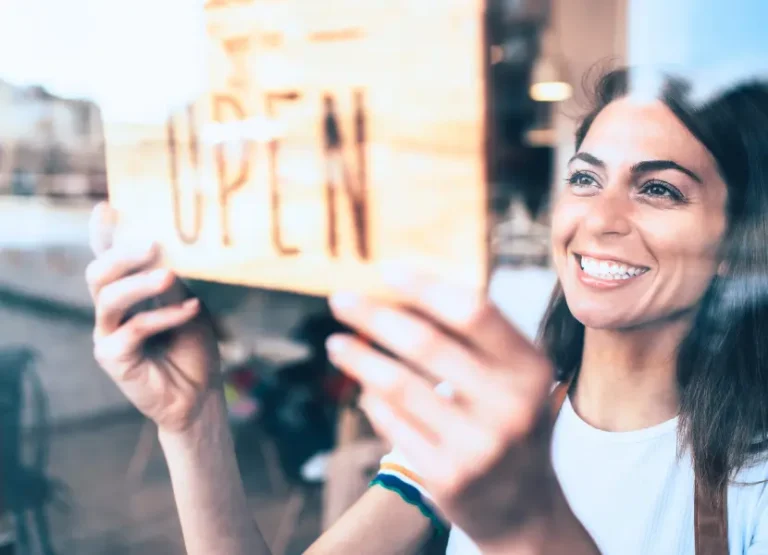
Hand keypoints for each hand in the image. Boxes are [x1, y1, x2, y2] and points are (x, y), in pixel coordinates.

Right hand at [86, 202, 220, 433]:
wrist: (200, 395)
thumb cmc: (192, 347)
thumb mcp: (188, 304)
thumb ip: (172, 281)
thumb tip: (166, 249)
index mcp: (126, 293)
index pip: (108, 258)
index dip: (103, 234)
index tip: (105, 207)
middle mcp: (111, 311)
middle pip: (99, 273)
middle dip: (121, 254)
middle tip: (152, 243)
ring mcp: (108, 334)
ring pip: (109, 298)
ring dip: (139, 283)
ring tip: (168, 274)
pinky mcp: (113, 358)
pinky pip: (134, 329)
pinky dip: (164, 317)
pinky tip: (191, 310)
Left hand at [326, 266, 557, 548]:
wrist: (523, 510)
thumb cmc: (510, 424)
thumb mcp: (516, 379)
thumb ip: (476, 339)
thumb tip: (405, 290)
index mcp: (530, 370)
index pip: (473, 311)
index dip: (425, 286)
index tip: (386, 271)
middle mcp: (511, 407)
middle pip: (426, 343)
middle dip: (375, 316)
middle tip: (340, 300)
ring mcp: (479, 447)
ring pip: (398, 385)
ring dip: (359, 358)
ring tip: (336, 343)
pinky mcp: (447, 478)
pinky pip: (392, 424)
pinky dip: (372, 400)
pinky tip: (364, 388)